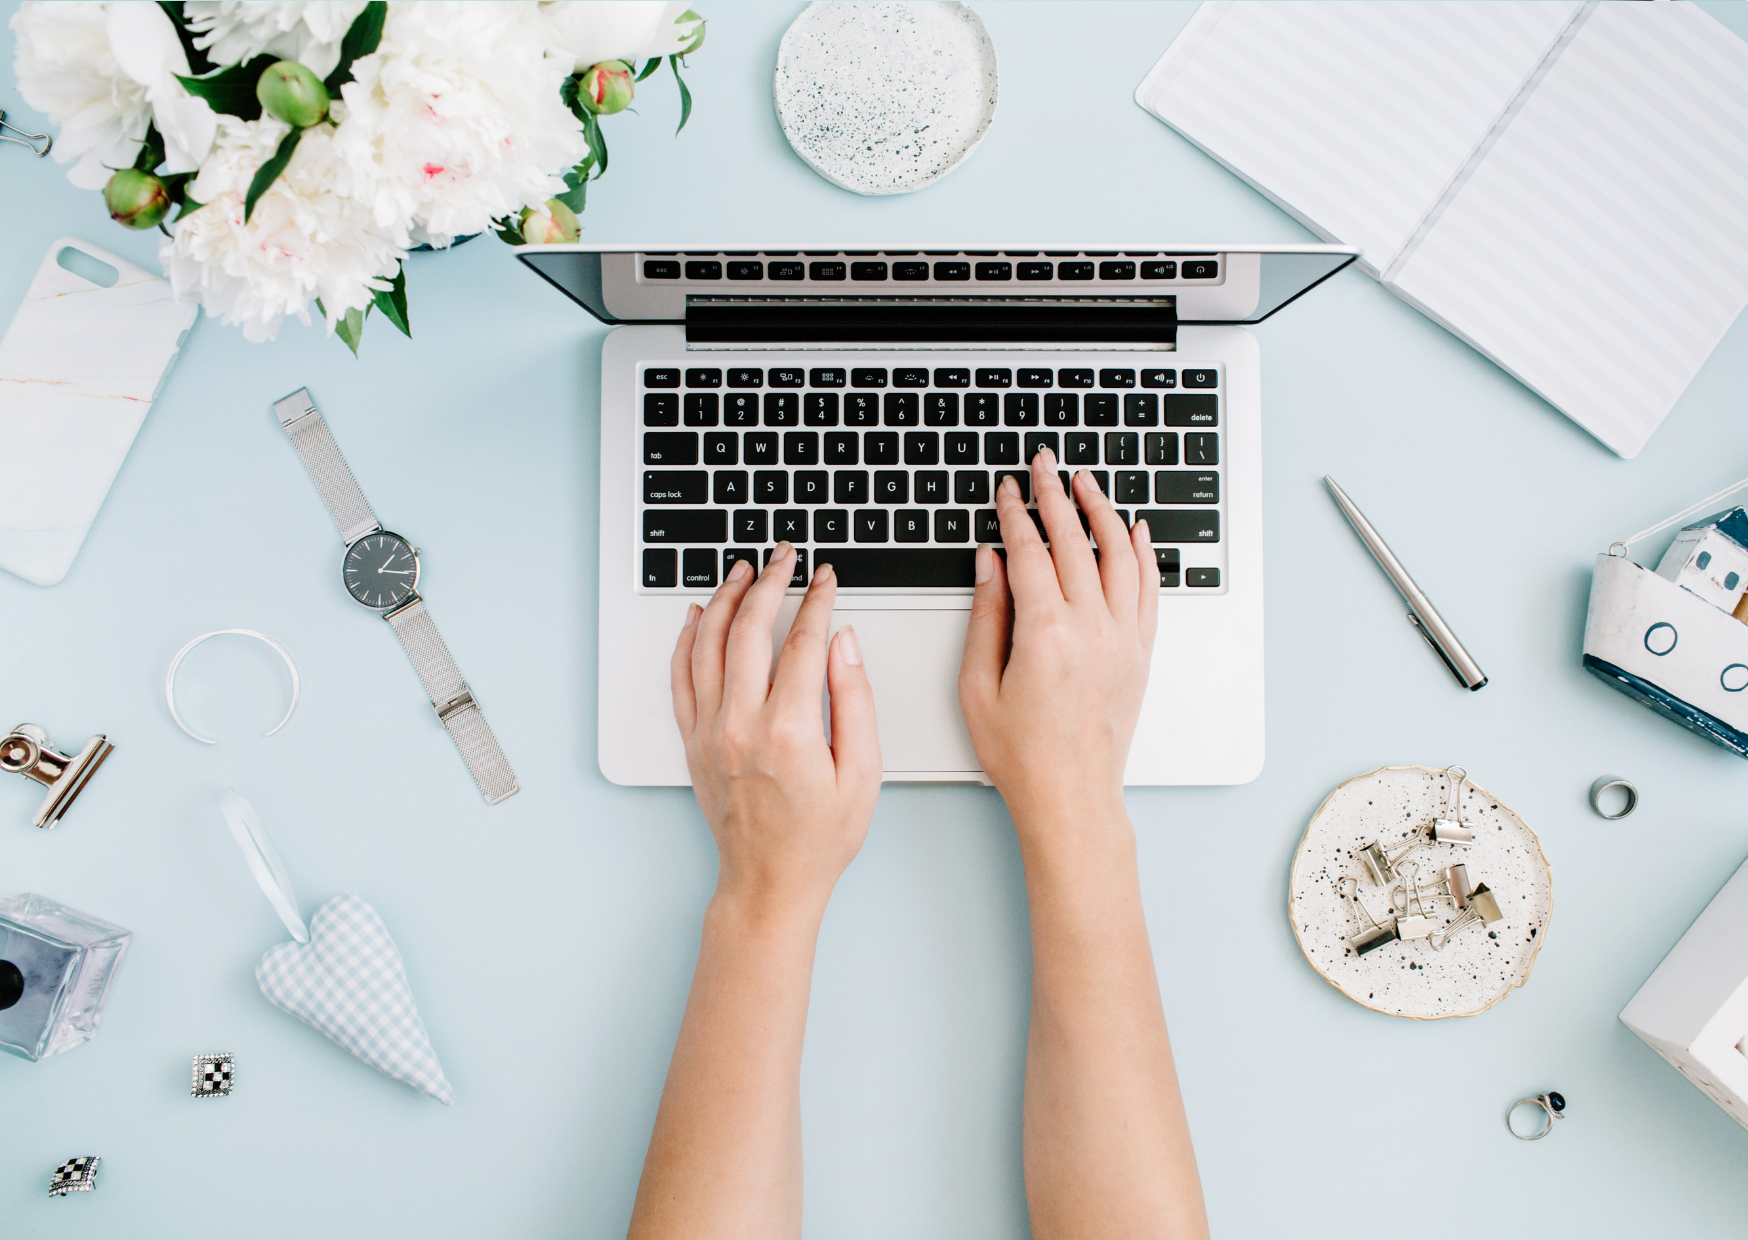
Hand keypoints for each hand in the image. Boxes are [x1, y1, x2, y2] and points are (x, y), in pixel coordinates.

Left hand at [672, 544, 881, 917]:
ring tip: (742, 570)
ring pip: (708, 645)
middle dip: (769, 583)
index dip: (817, 601)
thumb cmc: (820, 838)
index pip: (803, 642)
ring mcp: (710, 732)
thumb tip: (844, 643)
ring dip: (725, 599)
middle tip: (784, 557)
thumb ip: (855, 701)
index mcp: (788, 731)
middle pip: (749, 629)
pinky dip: (688, 640)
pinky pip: (682, 678)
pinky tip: (699, 615)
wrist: (770, 883)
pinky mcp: (692, 742)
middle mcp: (740, 725)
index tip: (826, 579)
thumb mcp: (863, 773)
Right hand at [958, 449, 1157, 834]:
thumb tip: (990, 564)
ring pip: (1118, 556)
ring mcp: (1123, 640)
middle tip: (1044, 465)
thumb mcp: (977, 686)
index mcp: (1046, 636)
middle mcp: (1092, 631)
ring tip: (1086, 484)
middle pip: (1075, 543)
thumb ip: (985, 617)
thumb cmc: (1022, 754)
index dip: (1015, 515)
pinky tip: (1134, 530)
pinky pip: (1147, 590)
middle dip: (1055, 496)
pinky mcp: (1140, 654)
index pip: (1029, 554)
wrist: (1071, 797)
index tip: (1006, 491)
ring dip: (1101, 512)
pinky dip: (1142, 554)